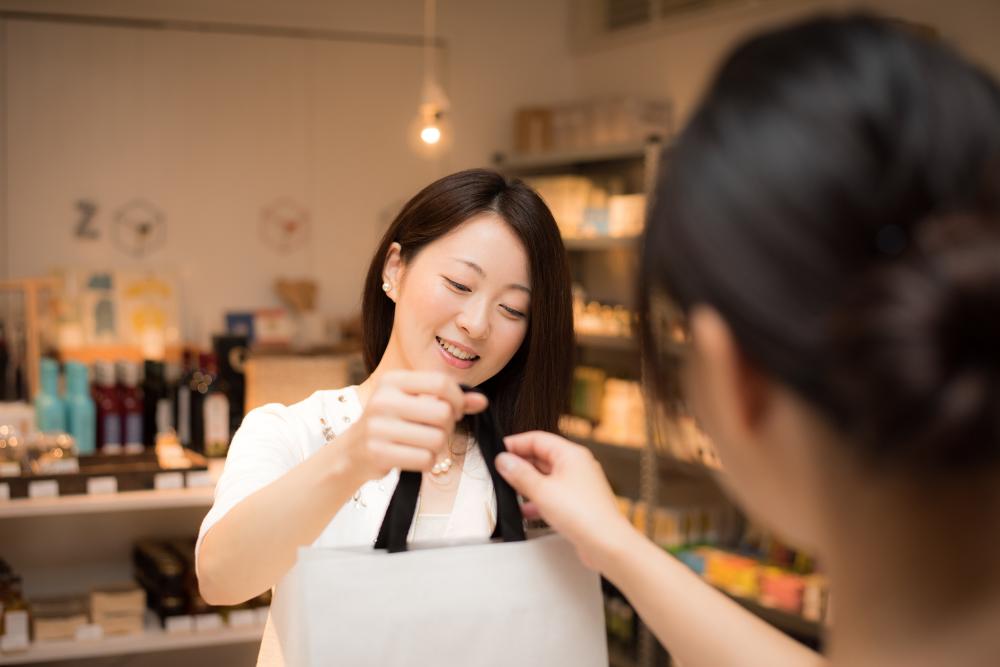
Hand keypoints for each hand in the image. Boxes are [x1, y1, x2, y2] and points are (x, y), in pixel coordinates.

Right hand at [339, 371, 487, 483]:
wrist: (352, 452)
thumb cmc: (390, 424)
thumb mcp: (413, 403)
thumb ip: (449, 400)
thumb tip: (482, 402)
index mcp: (393, 381)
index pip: (441, 383)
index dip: (458, 399)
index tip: (456, 411)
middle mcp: (384, 400)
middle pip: (443, 413)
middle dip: (448, 427)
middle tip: (438, 431)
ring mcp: (379, 427)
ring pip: (437, 439)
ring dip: (438, 447)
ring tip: (424, 445)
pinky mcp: (379, 452)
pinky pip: (425, 460)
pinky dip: (427, 462)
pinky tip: (414, 457)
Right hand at [496, 431, 637, 570]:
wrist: (607, 544)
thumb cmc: (584, 515)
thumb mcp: (542, 491)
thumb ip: (520, 474)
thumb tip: (504, 460)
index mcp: (571, 454)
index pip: (538, 439)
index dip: (516, 443)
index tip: (499, 451)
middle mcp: (577, 466)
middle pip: (542, 457)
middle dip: (521, 465)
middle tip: (500, 472)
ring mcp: (579, 485)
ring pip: (547, 477)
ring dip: (528, 484)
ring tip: (509, 491)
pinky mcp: (579, 504)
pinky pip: (553, 495)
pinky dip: (538, 500)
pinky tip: (526, 511)